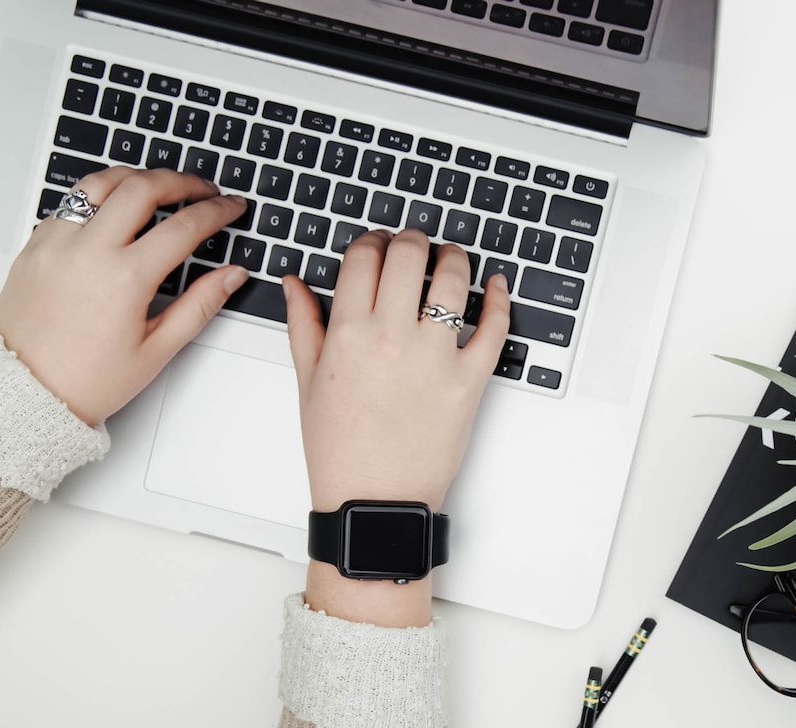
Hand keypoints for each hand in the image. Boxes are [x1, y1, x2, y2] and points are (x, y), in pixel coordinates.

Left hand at [0, 168, 248, 424]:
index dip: (217, 211)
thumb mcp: (156, 350)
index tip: (231, 207)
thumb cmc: (85, 380)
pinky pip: (71, 203)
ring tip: (159, 186)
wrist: (22, 393)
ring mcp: (56, 243)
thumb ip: (200, 305)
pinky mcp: (35, 245)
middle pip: (143, 187)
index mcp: (124, 278)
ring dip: (137, 177)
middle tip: (203, 189)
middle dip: (181, 181)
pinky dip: (99, 197)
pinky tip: (115, 210)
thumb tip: (231, 275)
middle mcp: (88, 251)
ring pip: (101, 182)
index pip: (184, 226)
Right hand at [283, 228, 510, 625]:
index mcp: (348, 334)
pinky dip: (499, 299)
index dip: (372, 240)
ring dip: (454, 258)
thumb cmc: (340, 450)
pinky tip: (495, 286)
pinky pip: (494, 328)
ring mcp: (435, 358)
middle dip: (412, 239)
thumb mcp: (308, 383)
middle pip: (409, 255)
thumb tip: (295, 282)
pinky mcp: (470, 380)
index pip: (364, 257)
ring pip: (453, 280)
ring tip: (450, 259)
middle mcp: (392, 338)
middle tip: (415, 245)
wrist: (374, 501)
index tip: (378, 245)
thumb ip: (303, 324)